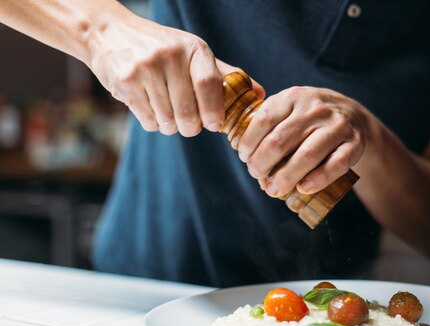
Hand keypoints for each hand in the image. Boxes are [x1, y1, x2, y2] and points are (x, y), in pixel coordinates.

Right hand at [86, 10, 263, 136]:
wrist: (109, 33)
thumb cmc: (161, 48)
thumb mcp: (194, 53)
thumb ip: (225, 75)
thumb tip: (259, 94)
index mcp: (195, 49)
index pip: (210, 85)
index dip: (214, 111)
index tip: (215, 125)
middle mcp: (171, 55)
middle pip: (189, 112)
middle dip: (190, 127)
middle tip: (188, 125)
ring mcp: (146, 68)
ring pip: (168, 121)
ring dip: (169, 125)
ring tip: (165, 110)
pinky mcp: (126, 81)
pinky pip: (148, 121)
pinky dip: (152, 123)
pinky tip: (149, 106)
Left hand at [237, 87, 367, 196]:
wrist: (355, 116)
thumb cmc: (311, 118)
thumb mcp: (291, 107)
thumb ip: (269, 121)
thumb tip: (243, 152)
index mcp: (294, 96)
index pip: (263, 120)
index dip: (248, 143)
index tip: (244, 157)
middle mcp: (316, 108)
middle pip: (280, 142)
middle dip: (262, 164)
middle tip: (256, 175)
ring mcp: (337, 126)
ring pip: (306, 156)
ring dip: (285, 177)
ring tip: (273, 189)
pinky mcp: (354, 144)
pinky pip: (335, 165)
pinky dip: (317, 179)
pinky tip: (302, 188)